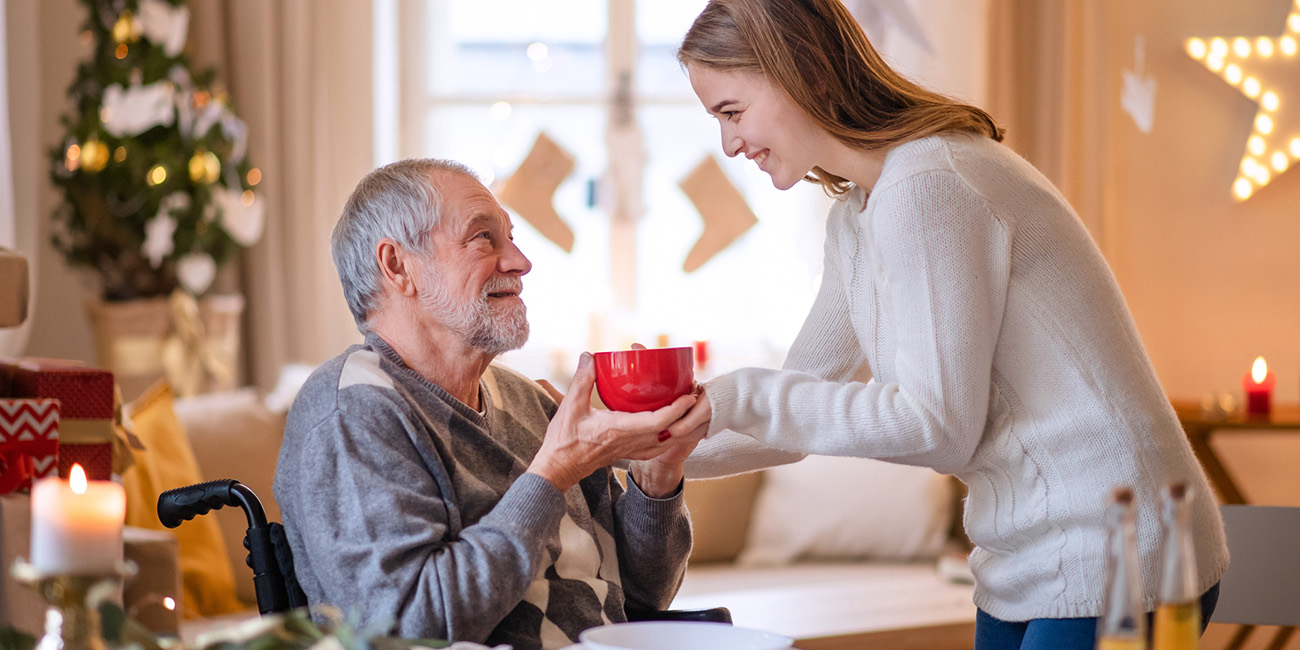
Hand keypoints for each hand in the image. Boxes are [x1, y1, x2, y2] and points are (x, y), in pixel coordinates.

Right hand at [528, 353, 695, 490]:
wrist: (559, 468)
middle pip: (669, 431)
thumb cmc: (564, 440)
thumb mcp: (570, 405)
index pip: (657, 421)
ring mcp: (631, 450)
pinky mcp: (628, 454)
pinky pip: (656, 448)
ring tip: (691, 413)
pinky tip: (671, 431)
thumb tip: (589, 355)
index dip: (676, 409)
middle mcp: (630, 442)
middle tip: (695, 398)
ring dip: (681, 429)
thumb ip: (582, 379)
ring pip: (665, 443)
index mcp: (620, 429)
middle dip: (686, 416)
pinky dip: (668, 439)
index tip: (688, 396)